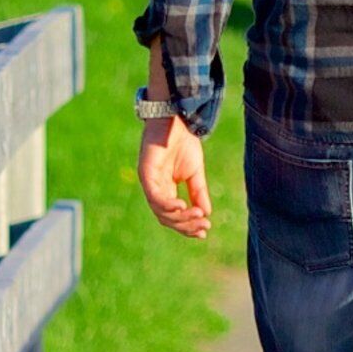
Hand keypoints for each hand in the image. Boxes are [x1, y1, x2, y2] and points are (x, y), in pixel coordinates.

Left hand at [137, 115, 212, 240]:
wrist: (178, 119)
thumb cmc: (184, 142)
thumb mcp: (195, 173)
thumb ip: (198, 193)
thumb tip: (206, 214)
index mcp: (166, 190)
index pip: (174, 216)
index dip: (188, 227)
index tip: (205, 231)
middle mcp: (155, 189)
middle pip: (167, 218)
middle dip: (186, 225)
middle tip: (204, 225)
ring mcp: (149, 182)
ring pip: (160, 211)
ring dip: (180, 217)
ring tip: (197, 215)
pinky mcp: (146, 173)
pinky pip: (155, 196)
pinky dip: (168, 204)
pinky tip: (182, 205)